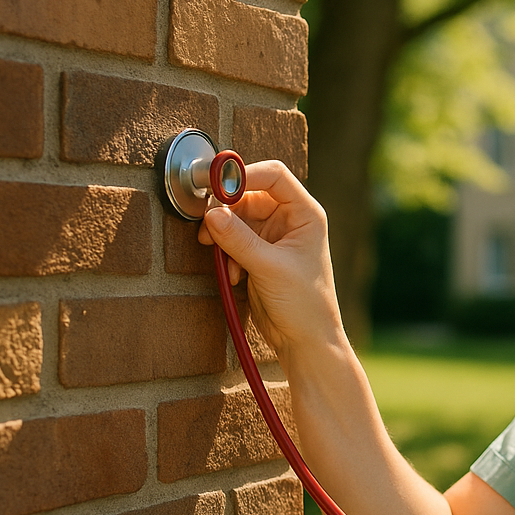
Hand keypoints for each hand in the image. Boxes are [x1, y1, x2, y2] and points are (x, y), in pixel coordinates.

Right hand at [196, 160, 342, 352]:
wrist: (304, 339)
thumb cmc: (304, 303)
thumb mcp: (269, 267)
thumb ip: (238, 239)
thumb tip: (210, 213)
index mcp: (305, 213)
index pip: (274, 176)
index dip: (244, 175)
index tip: (216, 187)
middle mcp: (290, 219)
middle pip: (248, 196)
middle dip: (226, 212)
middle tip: (208, 230)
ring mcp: (273, 236)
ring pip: (236, 218)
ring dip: (224, 236)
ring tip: (224, 260)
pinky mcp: (258, 253)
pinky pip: (232, 239)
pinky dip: (226, 253)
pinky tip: (235, 275)